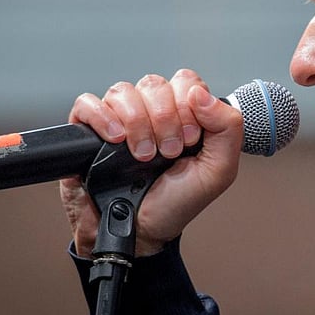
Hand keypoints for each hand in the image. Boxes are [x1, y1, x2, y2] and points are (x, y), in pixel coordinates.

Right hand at [59, 69, 242, 257]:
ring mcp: (119, 120)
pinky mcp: (87, 132)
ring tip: (143, 155)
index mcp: (183, 115)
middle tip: (169, 151)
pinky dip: (102, 117)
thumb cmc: (176, 203)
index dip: (189, 104)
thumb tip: (201, 94)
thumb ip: (227, 128)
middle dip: (165, 118)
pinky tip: (116, 140)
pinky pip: (87, 103)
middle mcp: (151, 112)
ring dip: (137, 122)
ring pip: (122, 91)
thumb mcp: (218, 171)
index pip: (186, 82)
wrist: (139, 233)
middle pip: (154, 84)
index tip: (191, 139)